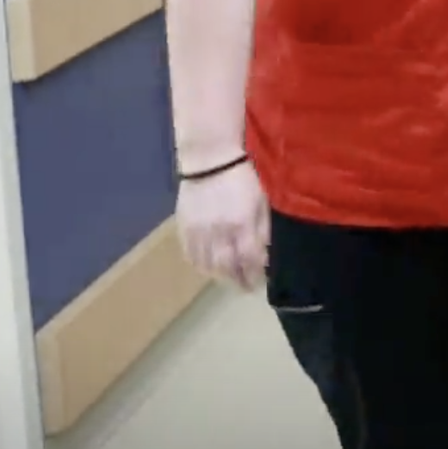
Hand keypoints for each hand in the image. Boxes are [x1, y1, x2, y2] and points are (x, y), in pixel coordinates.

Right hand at [177, 158, 269, 291]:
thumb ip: (262, 229)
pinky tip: (208, 267)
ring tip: (228, 279)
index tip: (259, 283)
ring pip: (206, 265)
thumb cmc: (242, 178)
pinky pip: (189, 255)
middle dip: (237, 282)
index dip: (254, 276)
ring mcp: (198, 232)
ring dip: (219, 277)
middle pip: (226, 268)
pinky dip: (200, 266)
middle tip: (244, 288)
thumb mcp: (261, 201)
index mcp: (242, 225)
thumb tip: (264, 254)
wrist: (210, 160)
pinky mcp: (183, 228)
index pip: (249, 261)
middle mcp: (219, 233)